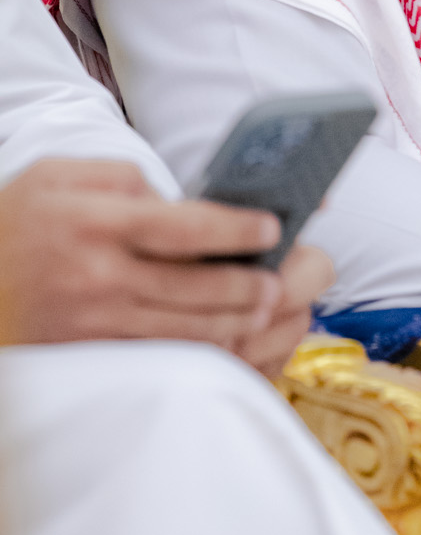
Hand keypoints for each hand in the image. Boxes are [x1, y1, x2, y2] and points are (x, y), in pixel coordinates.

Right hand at [0, 159, 331, 372]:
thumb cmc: (16, 222)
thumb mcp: (57, 177)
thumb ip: (122, 178)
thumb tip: (178, 199)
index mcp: (94, 222)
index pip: (185, 227)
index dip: (237, 229)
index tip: (271, 228)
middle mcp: (97, 276)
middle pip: (196, 286)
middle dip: (250, 285)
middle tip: (280, 281)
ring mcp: (93, 323)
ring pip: (186, 330)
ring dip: (236, 323)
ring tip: (264, 309)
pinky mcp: (89, 356)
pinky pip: (158, 357)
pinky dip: (199, 352)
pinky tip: (224, 342)